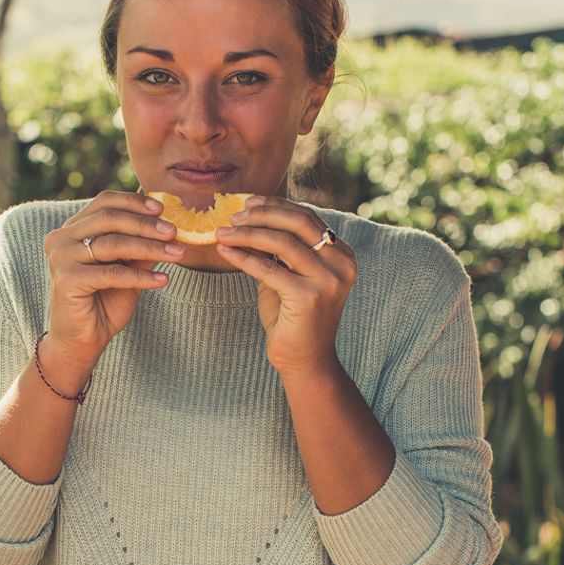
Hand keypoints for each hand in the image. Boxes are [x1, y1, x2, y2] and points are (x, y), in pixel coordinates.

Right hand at [41, 191, 183, 366]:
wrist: (83, 341)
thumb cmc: (105, 304)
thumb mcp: (129, 269)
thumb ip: (142, 247)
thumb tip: (169, 225)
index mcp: (73, 229)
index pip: (105, 202)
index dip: (134, 202)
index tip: (163, 209)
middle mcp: (61, 238)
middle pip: (110, 219)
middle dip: (146, 225)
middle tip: (175, 232)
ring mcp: (61, 257)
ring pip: (113, 244)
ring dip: (150, 248)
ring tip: (177, 255)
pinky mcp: (66, 279)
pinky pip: (112, 273)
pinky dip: (140, 276)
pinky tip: (163, 280)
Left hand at [215, 195, 356, 377]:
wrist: (305, 361)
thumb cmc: (293, 319)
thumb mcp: (287, 276)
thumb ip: (276, 250)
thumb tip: (246, 218)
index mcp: (341, 253)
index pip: (306, 217)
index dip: (274, 206)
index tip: (246, 203)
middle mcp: (341, 263)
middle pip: (297, 223)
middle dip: (261, 215)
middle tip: (232, 216)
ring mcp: (328, 280)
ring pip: (282, 242)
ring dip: (247, 234)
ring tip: (222, 233)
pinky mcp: (309, 297)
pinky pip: (269, 269)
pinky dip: (243, 258)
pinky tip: (224, 252)